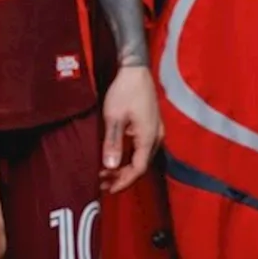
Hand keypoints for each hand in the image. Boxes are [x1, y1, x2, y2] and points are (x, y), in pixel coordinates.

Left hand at [101, 64, 162, 193]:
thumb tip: (110, 167)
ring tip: (104, 172)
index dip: (123, 182)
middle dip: (121, 177)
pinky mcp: (150, 126)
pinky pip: (140, 148)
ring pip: (141, 157)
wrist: (135, 70)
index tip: (108, 189)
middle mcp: (155, 137)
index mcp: (148, 137)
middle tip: (101, 182)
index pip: (138, 169)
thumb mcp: (114, 118)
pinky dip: (128, 156)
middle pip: (140, 166)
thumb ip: (113, 143)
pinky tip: (114, 157)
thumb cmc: (125, 91)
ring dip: (124, 167)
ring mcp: (155, 131)